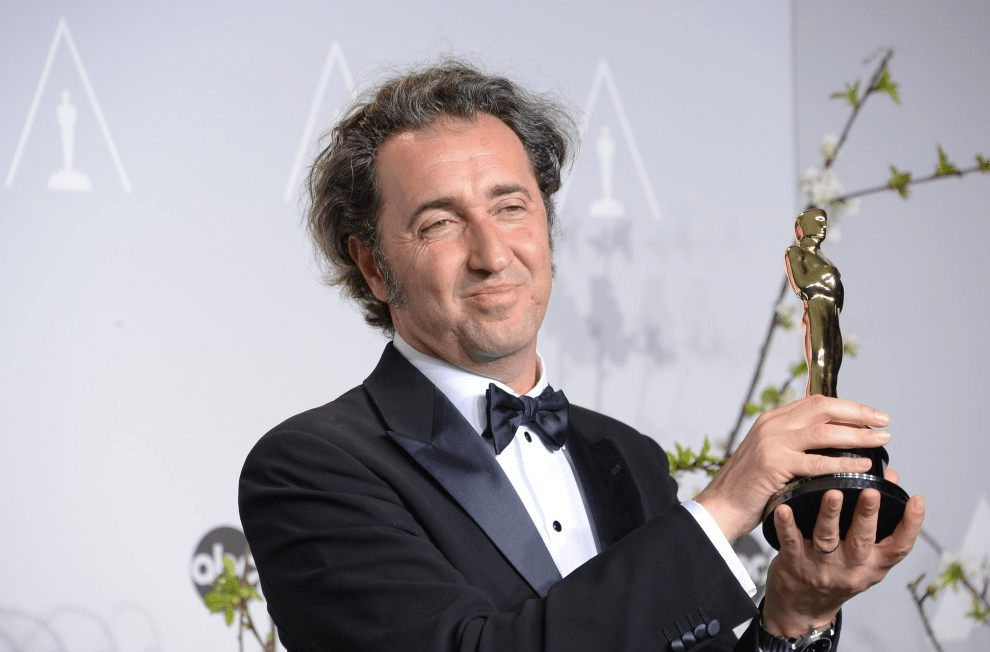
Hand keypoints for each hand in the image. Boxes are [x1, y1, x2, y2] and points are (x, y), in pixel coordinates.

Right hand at [695, 395, 891, 540]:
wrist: (720, 507)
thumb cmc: (749, 488)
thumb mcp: (771, 456)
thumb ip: (795, 445)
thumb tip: (835, 443)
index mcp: (772, 419)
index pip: (816, 402)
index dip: (849, 406)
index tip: (873, 415)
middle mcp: (772, 424)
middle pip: (823, 408)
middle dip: (859, 413)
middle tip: (885, 422)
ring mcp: (771, 442)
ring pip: (824, 432)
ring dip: (858, 435)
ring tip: (882, 441)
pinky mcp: (773, 463)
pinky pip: (818, 462)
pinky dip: (844, 462)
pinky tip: (862, 465)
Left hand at [761, 487, 924, 636]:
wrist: (803, 608)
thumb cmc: (838, 574)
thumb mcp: (865, 559)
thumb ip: (879, 524)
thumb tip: (891, 478)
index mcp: (873, 565)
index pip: (899, 547)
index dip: (911, 525)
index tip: (917, 500)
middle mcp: (850, 567)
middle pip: (862, 540)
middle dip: (867, 515)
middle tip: (872, 492)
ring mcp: (821, 566)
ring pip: (827, 538)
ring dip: (830, 515)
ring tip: (832, 493)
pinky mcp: (794, 564)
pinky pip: (791, 542)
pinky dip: (786, 525)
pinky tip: (784, 508)